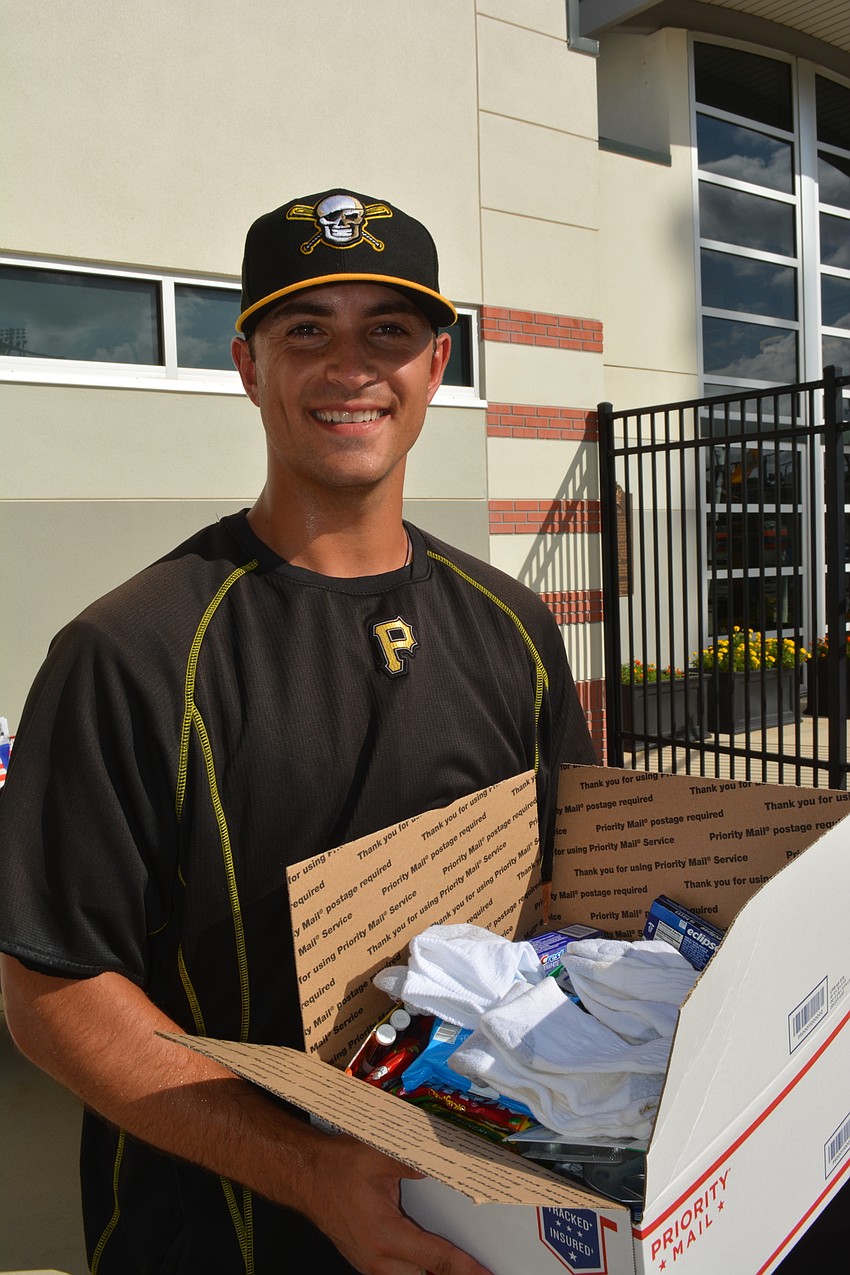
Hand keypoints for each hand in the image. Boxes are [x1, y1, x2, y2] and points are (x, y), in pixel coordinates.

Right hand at [299, 1132, 492, 1274]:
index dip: (466, 1268)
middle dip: (449, 1273)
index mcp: (385, 1236)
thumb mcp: (379, 1155)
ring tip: (455, 1265)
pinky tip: (426, 1257)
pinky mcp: (363, 1259)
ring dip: (429, 1270)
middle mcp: (377, 1258)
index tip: (486, 1274)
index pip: (436, 1258)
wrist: (303, 1174)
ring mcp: (368, 1263)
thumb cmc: (336, 1165)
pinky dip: (414, 1267)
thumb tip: (446, 1164)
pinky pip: (394, 1274)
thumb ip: (415, 1163)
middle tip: (477, 1269)